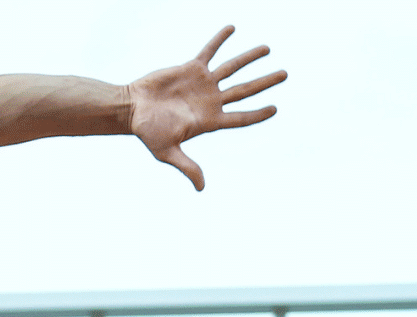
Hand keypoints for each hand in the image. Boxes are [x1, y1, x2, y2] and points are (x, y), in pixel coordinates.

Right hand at [126, 26, 284, 190]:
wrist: (131, 109)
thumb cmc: (148, 132)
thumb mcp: (167, 152)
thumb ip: (187, 167)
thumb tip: (201, 188)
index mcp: (210, 121)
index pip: (241, 118)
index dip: (258, 114)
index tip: (275, 108)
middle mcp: (211, 101)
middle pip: (245, 91)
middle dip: (265, 82)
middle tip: (285, 74)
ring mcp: (203, 84)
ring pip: (232, 68)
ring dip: (250, 58)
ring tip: (268, 49)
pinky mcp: (191, 68)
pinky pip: (209, 51)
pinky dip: (220, 40)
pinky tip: (233, 28)